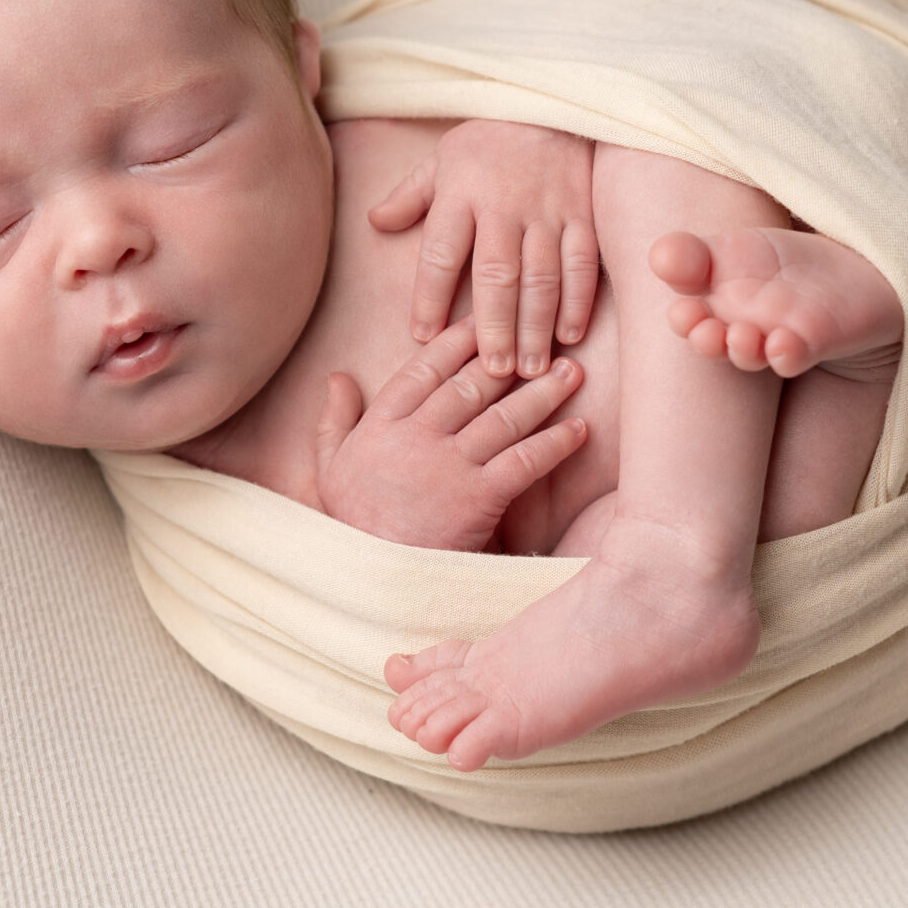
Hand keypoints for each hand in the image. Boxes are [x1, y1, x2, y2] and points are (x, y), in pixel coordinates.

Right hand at [314, 319, 588, 551]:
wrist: (370, 585)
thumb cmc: (352, 528)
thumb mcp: (328, 470)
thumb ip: (334, 421)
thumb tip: (336, 377)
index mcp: (380, 425)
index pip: (424, 368)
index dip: (458, 342)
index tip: (485, 322)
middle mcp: (414, 437)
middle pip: (470, 384)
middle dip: (510, 357)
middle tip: (545, 337)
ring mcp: (446, 466)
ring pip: (502, 416)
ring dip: (542, 392)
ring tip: (572, 372)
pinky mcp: (477, 499)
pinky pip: (523, 461)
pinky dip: (554, 443)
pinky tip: (579, 430)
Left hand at [366, 120, 598, 377]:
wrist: (553, 102)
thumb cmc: (490, 139)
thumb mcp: (442, 159)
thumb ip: (411, 195)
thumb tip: (376, 222)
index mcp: (461, 194)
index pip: (440, 253)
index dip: (430, 296)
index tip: (422, 336)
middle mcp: (504, 206)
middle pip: (496, 274)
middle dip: (494, 326)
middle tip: (492, 371)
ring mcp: (548, 211)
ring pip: (542, 276)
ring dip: (536, 326)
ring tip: (530, 368)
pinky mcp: (583, 213)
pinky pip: (582, 262)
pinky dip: (579, 300)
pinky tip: (570, 335)